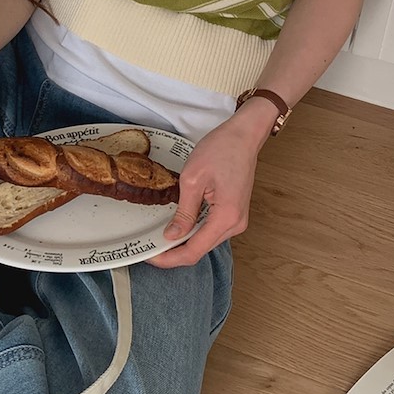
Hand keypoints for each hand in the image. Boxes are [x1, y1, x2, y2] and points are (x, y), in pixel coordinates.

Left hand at [147, 101, 273, 268]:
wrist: (243, 135)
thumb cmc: (223, 148)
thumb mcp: (193, 179)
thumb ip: (184, 211)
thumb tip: (172, 235)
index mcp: (226, 217)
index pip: (193, 251)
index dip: (169, 258)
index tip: (151, 256)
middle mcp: (235, 224)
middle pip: (199, 250)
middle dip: (173, 252)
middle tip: (150, 246)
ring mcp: (237, 219)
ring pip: (205, 241)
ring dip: (184, 242)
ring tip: (160, 236)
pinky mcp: (234, 213)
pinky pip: (211, 230)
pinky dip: (194, 230)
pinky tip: (179, 224)